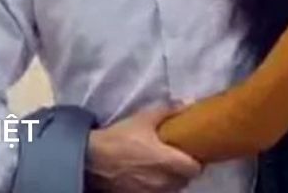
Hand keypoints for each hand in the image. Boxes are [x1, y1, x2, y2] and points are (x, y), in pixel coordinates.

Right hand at [85, 106, 200, 192]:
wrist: (92, 160)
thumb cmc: (120, 138)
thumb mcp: (143, 119)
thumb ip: (168, 110)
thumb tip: (189, 102)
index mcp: (169, 162)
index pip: (195, 169)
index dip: (194, 161)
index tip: (189, 153)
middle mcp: (164, 181)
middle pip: (184, 180)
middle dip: (182, 170)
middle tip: (174, 157)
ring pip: (171, 189)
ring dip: (170, 180)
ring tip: (160, 167)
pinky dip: (156, 187)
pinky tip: (147, 176)